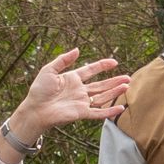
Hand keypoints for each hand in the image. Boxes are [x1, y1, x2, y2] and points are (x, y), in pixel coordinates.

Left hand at [0, 50, 130, 152]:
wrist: (35, 109)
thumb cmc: (39, 90)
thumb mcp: (49, 70)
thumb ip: (63, 60)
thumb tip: (78, 50)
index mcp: (73, 79)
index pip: (91, 70)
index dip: (102, 65)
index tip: (114, 62)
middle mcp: (79, 91)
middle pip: (101, 85)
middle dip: (114, 81)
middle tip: (128, 78)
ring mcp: (81, 102)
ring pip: (103, 97)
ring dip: (115, 92)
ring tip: (126, 86)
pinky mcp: (81, 113)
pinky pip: (98, 112)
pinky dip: (109, 111)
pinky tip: (121, 107)